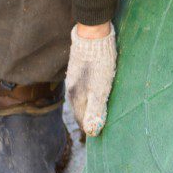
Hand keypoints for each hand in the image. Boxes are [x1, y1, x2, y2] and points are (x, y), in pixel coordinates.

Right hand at [67, 22, 116, 136]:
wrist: (93, 37)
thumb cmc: (99, 64)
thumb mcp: (100, 90)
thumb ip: (95, 110)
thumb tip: (92, 132)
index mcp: (77, 97)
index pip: (82, 119)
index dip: (91, 128)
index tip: (99, 135)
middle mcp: (72, 89)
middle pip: (80, 110)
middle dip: (89, 119)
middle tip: (99, 126)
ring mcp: (74, 78)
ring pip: (81, 99)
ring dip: (89, 107)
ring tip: (97, 113)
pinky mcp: (78, 69)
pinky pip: (82, 88)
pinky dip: (89, 95)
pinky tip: (94, 93)